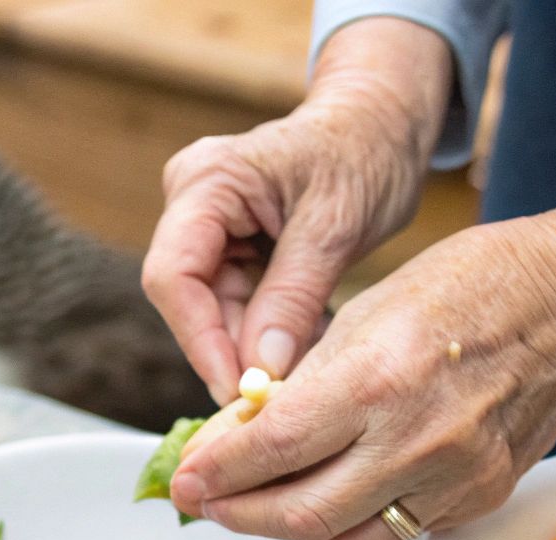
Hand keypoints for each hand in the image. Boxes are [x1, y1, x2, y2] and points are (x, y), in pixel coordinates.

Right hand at [141, 18, 450, 402]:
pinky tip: (311, 342)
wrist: (382, 126)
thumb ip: (292, 297)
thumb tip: (260, 370)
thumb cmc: (364, 152)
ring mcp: (210, 229)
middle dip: (233, 351)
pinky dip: (274, 333)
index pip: (173, 275)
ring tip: (309, 367)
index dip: (198, 339)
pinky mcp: (232, 251)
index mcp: (206, 181)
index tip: (237, 390)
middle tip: (279, 396)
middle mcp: (194, 205)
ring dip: (259, 348)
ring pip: (217, 312)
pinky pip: (241, 308)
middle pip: (190, 300)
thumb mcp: (335, 226)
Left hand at [169, 128, 555, 539]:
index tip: (183, 479)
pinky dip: (348, 526)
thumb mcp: (367, 311)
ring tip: (256, 505)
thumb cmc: (470, 287)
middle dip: (237, 514)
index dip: (215, 473)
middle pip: (298, 514)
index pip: (271, 449)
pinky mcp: (476, 501)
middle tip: (205, 503)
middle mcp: (416, 440)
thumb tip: (237, 434)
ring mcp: (452, 479)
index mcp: (379, 378)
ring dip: (288, 530)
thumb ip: (303, 382)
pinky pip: (393, 535)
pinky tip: (324, 501)